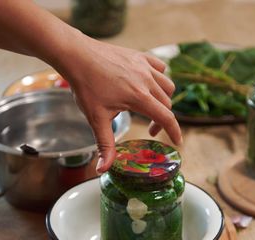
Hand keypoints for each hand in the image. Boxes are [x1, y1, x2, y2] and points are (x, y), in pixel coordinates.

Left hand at [57, 35, 182, 172]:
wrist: (77, 56)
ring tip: (151, 108)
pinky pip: (159, 68)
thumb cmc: (86, 86)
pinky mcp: (139, 56)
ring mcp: (144, 66)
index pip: (166, 117)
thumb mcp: (96, 118)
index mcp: (139, 97)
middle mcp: (147, 80)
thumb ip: (104, 145)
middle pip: (167, 104)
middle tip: (150, 129)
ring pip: (167, 85)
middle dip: (162, 120)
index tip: (178, 142)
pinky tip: (149, 84)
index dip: (174, 132)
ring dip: (164, 99)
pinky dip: (160, 78)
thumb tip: (103, 168)